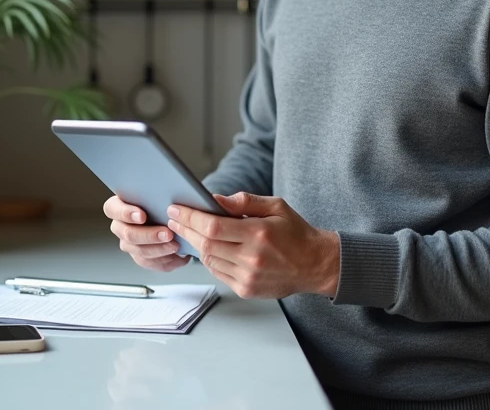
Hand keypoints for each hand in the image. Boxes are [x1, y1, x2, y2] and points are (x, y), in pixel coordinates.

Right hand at [103, 195, 189, 272]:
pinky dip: (164, 261)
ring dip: (159, 250)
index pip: (113, 209)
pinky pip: (149, 262)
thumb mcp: (156, 192)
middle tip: (167, 233)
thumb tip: (166, 197)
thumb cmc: (160, 200)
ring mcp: (129, 244)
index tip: (142, 216)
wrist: (170, 216)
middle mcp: (120, 226)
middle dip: (149, 235)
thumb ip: (154, 193)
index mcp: (118, 207)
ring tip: (175, 245)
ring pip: (139, 251)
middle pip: (128, 234)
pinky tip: (177, 255)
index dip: (125, 213)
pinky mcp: (140, 257)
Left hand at [167, 192, 339, 298]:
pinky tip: (209, 248)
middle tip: (174, 219)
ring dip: (196, 245)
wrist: (314, 265)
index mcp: (258, 233)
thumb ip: (244, 202)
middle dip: (186, 230)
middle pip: (206, 245)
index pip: (213, 226)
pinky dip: (210, 260)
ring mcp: (248, 277)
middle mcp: (252, 258)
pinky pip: (218, 273)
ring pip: (209, 260)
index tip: (176, 209)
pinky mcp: (247, 289)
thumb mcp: (275, 207)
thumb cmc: (295, 233)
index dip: (190, 218)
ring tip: (189, 232)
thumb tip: (215, 200)